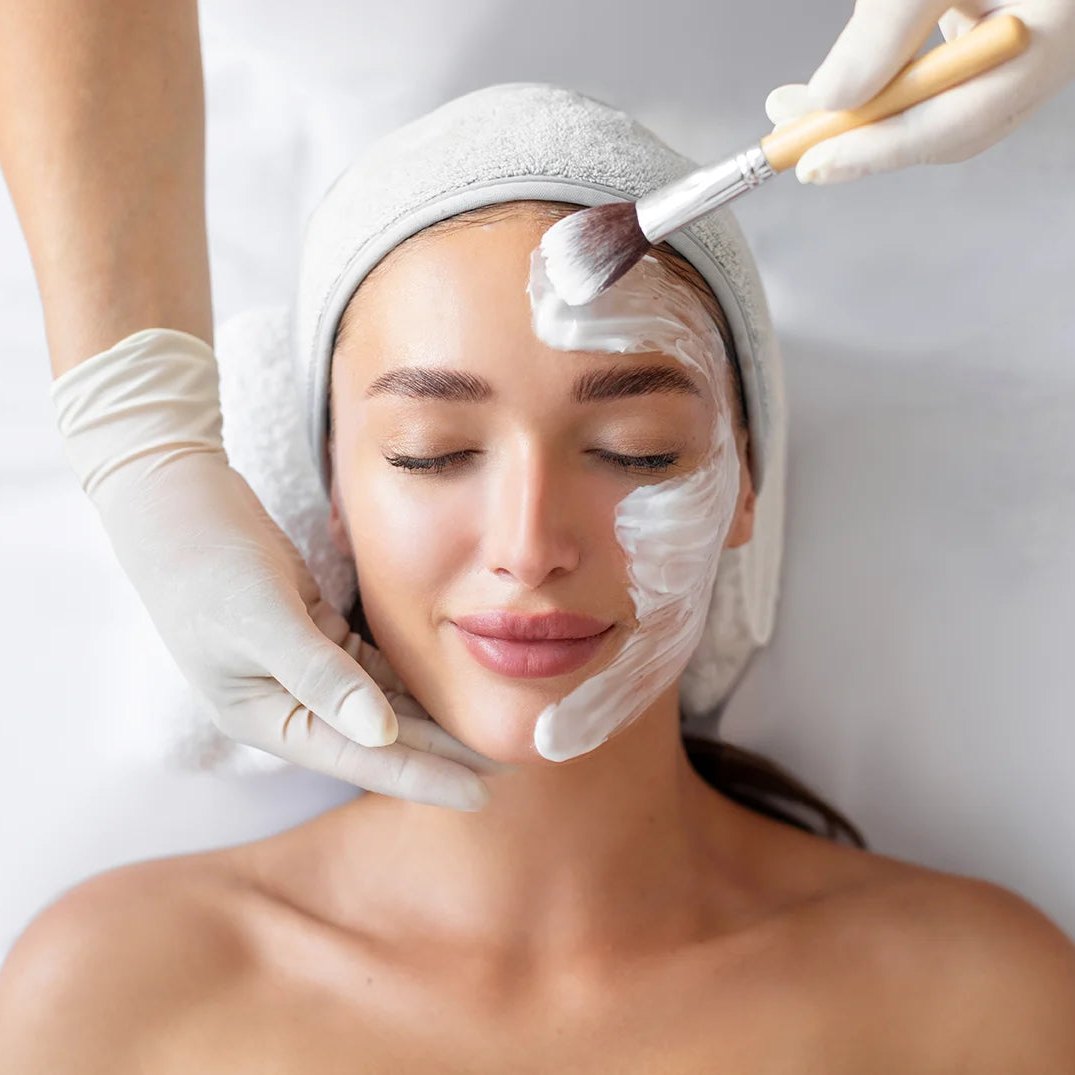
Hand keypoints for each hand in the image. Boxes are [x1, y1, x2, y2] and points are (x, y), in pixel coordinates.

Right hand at [51, 328, 498, 809]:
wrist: (179, 502)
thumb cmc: (208, 563)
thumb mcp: (264, 621)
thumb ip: (322, 678)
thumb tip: (380, 734)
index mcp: (267, 717)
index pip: (359, 758)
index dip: (423, 777)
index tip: (481, 793)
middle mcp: (289, 704)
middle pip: (379, 740)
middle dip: (441, 755)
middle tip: (508, 767)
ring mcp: (305, 671)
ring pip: (383, 707)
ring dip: (432, 722)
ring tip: (489, 734)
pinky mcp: (318, 635)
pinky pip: (376, 670)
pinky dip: (411, 681)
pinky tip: (453, 686)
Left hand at [765, 0, 1074, 182]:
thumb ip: (889, 26)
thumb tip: (834, 95)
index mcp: (1050, 36)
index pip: (956, 122)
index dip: (877, 151)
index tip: (811, 164)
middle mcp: (1040, 49)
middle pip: (943, 126)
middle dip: (861, 135)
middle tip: (789, 129)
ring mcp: (1018, 41)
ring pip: (935, 104)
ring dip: (866, 110)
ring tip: (799, 101)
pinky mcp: (993, 24)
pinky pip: (936, 73)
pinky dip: (887, 80)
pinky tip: (855, 70)